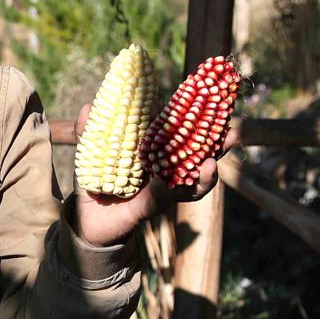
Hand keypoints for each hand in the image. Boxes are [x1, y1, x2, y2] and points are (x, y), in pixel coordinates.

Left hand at [69, 108, 238, 248]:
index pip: (179, 130)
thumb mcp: (89, 156)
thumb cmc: (94, 186)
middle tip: (232, 126)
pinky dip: (191, 183)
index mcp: (154, 151)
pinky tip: (204, 169)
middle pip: (198, 151)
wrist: (89, 222)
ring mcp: (165, 186)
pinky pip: (179, 194)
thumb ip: (88, 132)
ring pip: (197, 174)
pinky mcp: (158, 203)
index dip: (195, 115)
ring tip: (219, 150)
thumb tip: (87, 106)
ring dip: (212, 163)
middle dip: (218, 139)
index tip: (208, 96)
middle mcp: (165, 168)